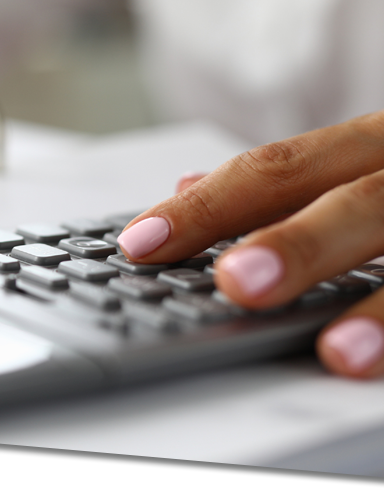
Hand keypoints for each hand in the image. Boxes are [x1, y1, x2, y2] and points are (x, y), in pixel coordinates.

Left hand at [116, 111, 383, 378]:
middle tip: (234, 284)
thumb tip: (187, 185)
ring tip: (340, 352)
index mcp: (375, 142)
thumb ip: (285, 180)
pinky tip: (380, 362)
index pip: (278, 168)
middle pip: (362, 200)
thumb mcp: (362, 157)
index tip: (142, 242)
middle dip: (298, 243)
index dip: (209, 207)